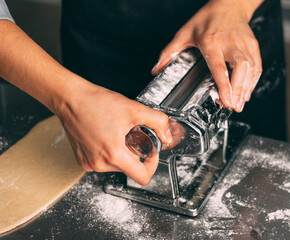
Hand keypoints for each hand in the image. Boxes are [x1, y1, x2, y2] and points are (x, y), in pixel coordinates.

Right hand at [0, 20, 171, 184]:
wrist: (70, 98)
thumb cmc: (96, 102)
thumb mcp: (134, 109)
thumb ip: (158, 122)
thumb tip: (167, 136)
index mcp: (114, 155)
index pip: (142, 177)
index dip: (152, 165)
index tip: (151, 152)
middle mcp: (99, 164)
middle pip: (130, 168)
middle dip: (135, 151)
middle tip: (131, 132)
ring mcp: (89, 163)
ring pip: (117, 164)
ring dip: (122, 150)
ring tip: (117, 131)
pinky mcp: (82, 160)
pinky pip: (104, 161)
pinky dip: (110, 150)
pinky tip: (107, 134)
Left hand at [151, 0, 262, 111]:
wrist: (230, 5)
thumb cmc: (207, 19)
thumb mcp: (184, 32)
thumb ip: (170, 51)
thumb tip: (157, 69)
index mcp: (211, 41)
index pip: (219, 66)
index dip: (224, 84)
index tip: (226, 100)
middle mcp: (230, 42)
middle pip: (240, 68)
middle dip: (238, 90)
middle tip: (234, 106)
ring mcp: (244, 44)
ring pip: (251, 68)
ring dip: (246, 88)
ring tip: (240, 104)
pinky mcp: (253, 46)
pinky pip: (257, 66)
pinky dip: (253, 81)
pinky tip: (247, 92)